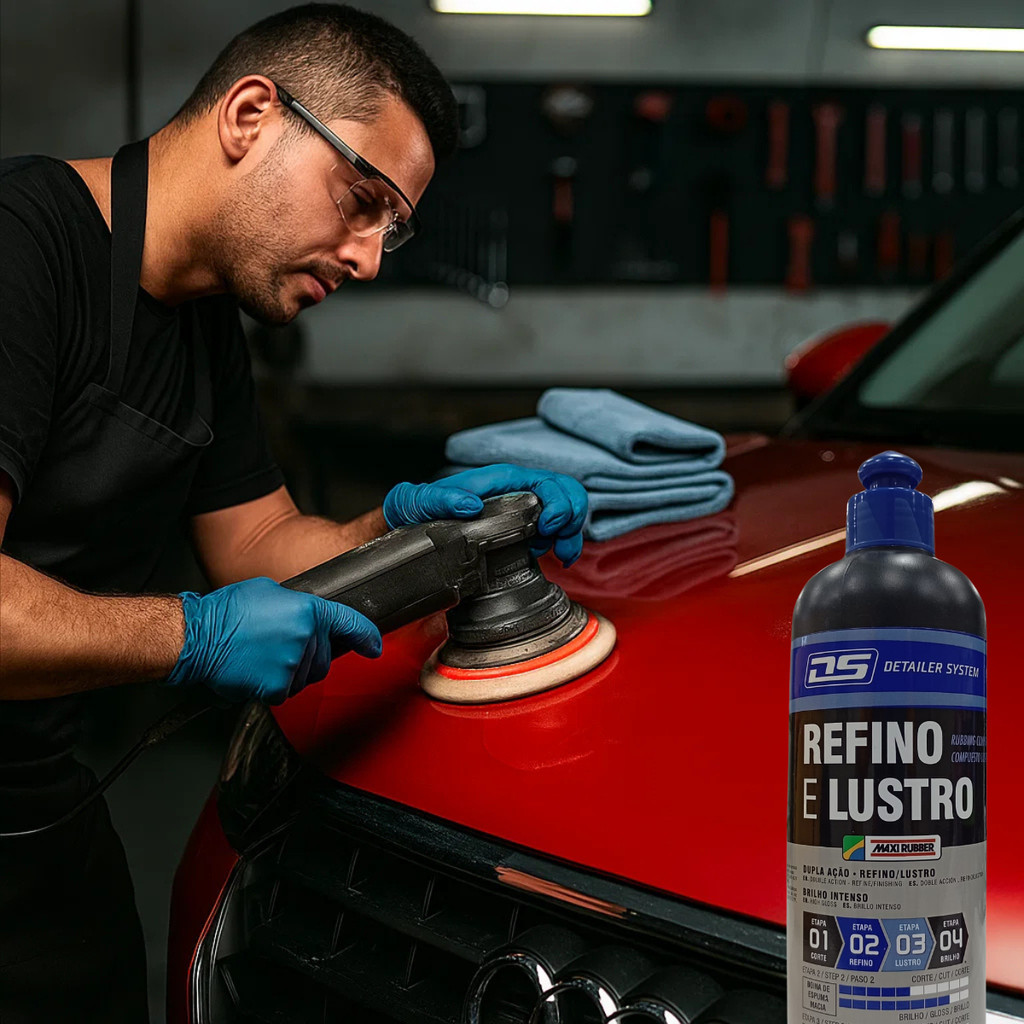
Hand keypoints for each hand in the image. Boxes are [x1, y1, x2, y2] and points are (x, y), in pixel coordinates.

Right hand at [166, 577, 381, 704]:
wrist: (197, 636)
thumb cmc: (227, 611)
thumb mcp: (271, 592)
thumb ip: (298, 606)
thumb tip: (309, 618)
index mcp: (307, 611)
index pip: (349, 623)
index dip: (366, 636)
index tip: (373, 646)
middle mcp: (305, 638)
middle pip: (324, 658)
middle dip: (310, 655)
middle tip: (280, 645)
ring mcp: (293, 665)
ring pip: (306, 677)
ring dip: (291, 671)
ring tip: (262, 654)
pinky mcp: (277, 687)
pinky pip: (286, 691)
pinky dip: (273, 686)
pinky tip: (256, 670)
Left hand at [383, 463, 587, 566]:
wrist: (410, 527)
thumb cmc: (416, 509)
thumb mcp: (418, 500)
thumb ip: (440, 498)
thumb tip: (470, 505)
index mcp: (500, 480)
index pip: (545, 481)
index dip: (557, 503)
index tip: (547, 527)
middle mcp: (516, 492)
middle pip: (565, 493)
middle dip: (571, 517)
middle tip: (556, 541)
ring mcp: (522, 511)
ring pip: (568, 511)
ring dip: (572, 533)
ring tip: (561, 554)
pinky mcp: (522, 531)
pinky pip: (557, 532)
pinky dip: (566, 544)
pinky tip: (559, 558)